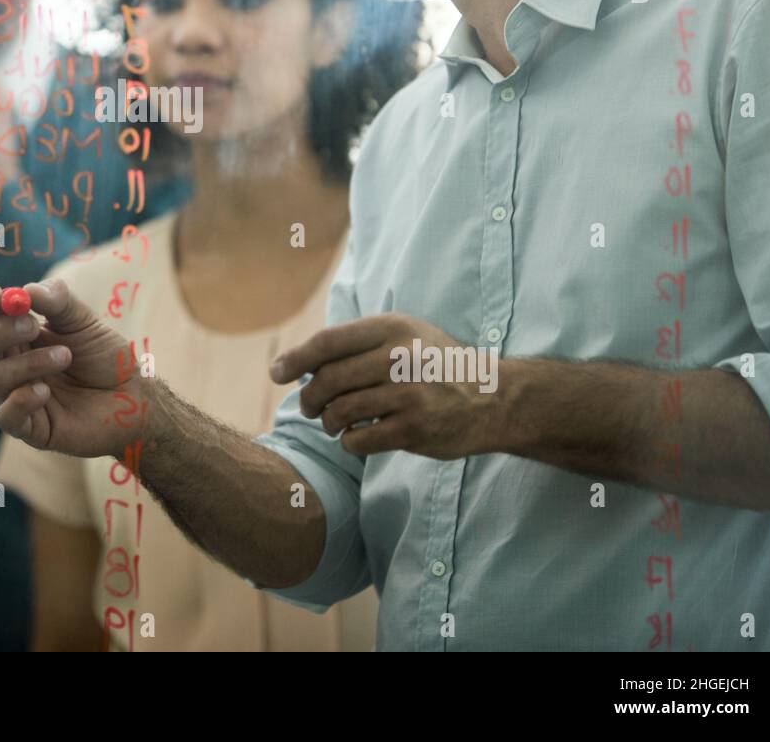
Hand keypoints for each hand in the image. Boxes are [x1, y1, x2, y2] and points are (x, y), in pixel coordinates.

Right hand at [0, 278, 147, 457]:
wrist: (132, 395)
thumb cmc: (103, 356)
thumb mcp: (83, 319)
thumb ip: (57, 300)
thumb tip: (25, 291)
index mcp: (13, 336)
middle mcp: (7, 365)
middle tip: (32, 325)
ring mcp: (14, 396)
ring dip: (30, 362)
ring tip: (65, 356)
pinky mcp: (29, 428)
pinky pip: (5, 416)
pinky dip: (22, 399)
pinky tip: (47, 392)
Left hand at [269, 312, 509, 459]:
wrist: (493, 399)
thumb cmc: (436, 365)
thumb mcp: (404, 336)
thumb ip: (358, 344)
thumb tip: (299, 362)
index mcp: (393, 328)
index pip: (328, 342)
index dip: (295, 359)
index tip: (276, 373)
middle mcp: (400, 357)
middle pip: (329, 380)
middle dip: (309, 398)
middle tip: (309, 407)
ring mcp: (409, 394)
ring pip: (340, 411)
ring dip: (328, 422)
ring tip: (333, 423)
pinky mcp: (415, 429)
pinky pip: (359, 440)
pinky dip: (349, 442)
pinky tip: (357, 438)